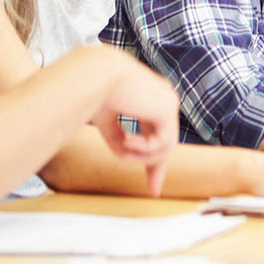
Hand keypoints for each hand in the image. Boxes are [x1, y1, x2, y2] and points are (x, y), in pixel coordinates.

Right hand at [92, 53, 179, 194]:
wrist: (95, 73)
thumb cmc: (94, 90)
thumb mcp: (106, 118)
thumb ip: (117, 136)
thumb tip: (124, 155)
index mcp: (150, 98)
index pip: (158, 132)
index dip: (154, 158)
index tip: (154, 185)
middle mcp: (163, 100)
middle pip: (166, 142)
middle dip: (156, 167)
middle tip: (153, 190)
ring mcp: (168, 103)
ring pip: (164, 146)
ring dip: (141, 157)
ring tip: (121, 152)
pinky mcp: (167, 109)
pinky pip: (161, 143)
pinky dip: (143, 149)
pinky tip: (126, 142)